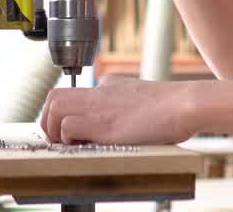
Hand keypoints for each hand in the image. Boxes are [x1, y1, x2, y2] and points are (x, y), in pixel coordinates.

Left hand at [40, 77, 197, 144]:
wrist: (184, 104)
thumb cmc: (170, 107)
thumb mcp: (139, 97)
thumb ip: (121, 102)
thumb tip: (117, 117)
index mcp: (107, 86)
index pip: (68, 94)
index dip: (61, 113)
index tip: (69, 131)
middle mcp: (98, 92)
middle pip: (53, 96)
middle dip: (49, 120)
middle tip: (60, 138)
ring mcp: (100, 107)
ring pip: (55, 108)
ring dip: (55, 129)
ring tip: (70, 143)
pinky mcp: (104, 125)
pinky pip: (68, 126)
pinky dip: (69, 138)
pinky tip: (84, 145)